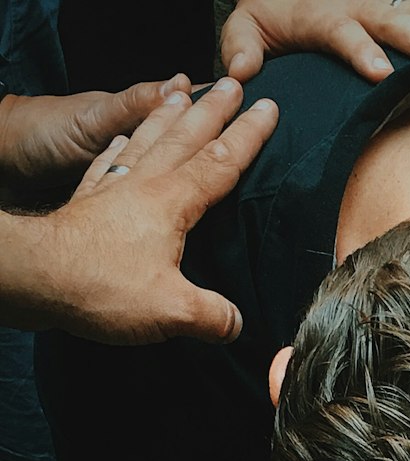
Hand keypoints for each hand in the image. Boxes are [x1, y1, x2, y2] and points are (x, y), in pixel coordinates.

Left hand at [17, 78, 277, 343]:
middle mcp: (143, 185)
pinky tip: (121, 141)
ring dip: (168, 116)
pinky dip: (119, 147)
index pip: (219, 162)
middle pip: (185, 138)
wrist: (37, 277)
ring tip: (182, 94)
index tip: (268, 109)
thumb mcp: (171, 311)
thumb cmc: (102, 287)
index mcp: (171, 202)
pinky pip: (107, 163)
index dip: (248, 136)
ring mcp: (112, 188)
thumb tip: (235, 324)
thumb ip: (212, 315)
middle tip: (231, 83)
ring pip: (147, 140)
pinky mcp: (87, 202)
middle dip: (213, 110)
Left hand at [221, 0, 409, 82]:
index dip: (361, 50)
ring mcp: (377, 2)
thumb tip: (241, 72)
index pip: (343, 31)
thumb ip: (240, 46)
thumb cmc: (268, 12)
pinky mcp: (393, 4)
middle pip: (391, 20)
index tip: (380, 73)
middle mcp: (354, 3)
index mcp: (320, 14)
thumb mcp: (245, 26)